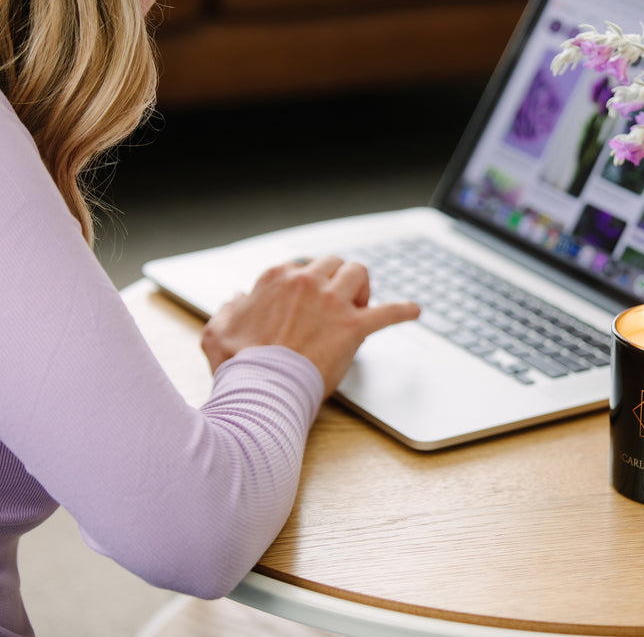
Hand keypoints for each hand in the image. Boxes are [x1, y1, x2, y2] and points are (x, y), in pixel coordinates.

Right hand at [200, 256, 419, 397]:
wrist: (263, 393)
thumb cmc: (240, 367)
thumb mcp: (217, 331)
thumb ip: (227, 310)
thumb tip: (237, 298)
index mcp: (276, 279)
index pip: (300, 267)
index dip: (307, 284)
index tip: (309, 301)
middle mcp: (306, 282)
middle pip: (332, 264)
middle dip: (336, 279)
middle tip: (336, 304)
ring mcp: (332, 303)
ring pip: (358, 272)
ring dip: (362, 286)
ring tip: (360, 305)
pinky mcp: (354, 326)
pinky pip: (389, 311)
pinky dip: (403, 310)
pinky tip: (414, 311)